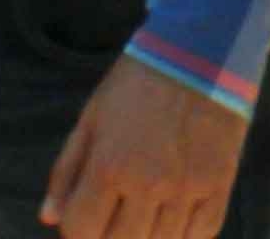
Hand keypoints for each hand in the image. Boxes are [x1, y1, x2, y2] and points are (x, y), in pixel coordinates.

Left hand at [39, 52, 247, 238]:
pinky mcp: (219, 184)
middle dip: (110, 238)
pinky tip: (174, 219)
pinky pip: (201, 234)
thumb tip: (49, 218)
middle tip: (115, 217)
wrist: (201, 49)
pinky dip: (184, 235)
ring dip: (147, 237)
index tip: (84, 219)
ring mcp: (187, 188)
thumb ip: (67, 171)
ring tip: (144, 216)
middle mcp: (148, 184)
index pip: (82, 232)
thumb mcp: (92, 118)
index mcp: (109, 166)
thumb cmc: (138, 82)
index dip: (77, 233)